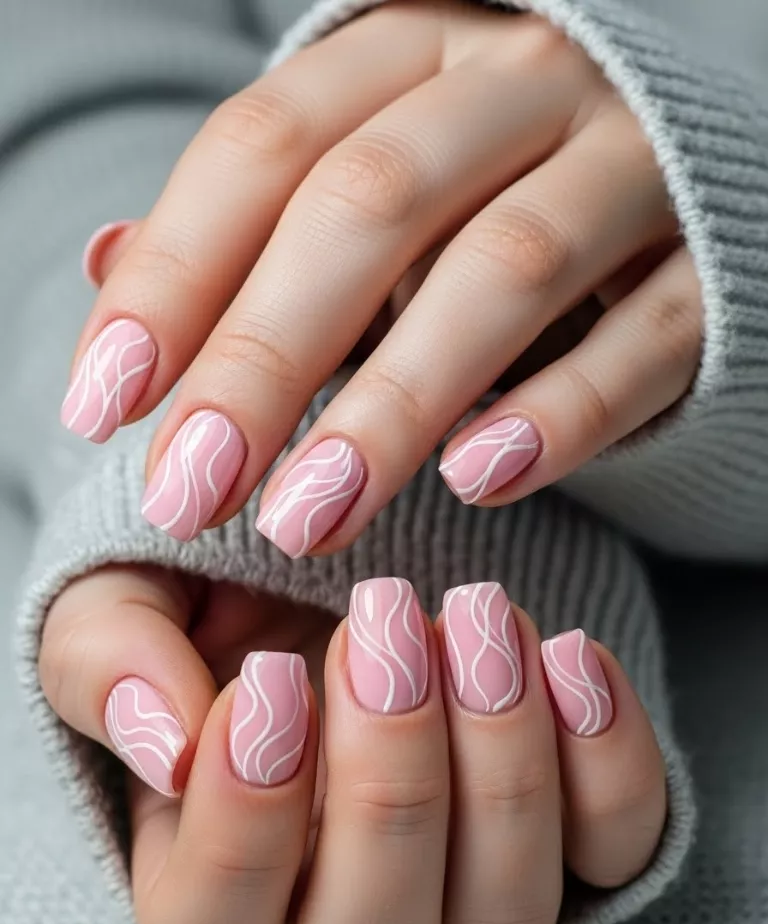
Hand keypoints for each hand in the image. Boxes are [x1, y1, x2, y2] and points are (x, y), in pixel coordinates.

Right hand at [39, 568, 665, 923]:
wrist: (324, 568)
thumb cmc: (218, 601)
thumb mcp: (129, 602)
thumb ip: (111, 663)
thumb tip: (167, 744)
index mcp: (214, 886)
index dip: (243, 821)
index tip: (269, 678)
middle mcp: (345, 917)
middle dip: (388, 785)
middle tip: (384, 626)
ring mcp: (464, 889)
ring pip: (500, 919)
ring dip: (499, 768)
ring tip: (477, 619)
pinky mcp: (567, 837)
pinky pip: (611, 846)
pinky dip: (606, 759)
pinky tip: (566, 652)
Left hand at [64, 1, 700, 555]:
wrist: (675, 194)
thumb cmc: (483, 204)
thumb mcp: (359, 201)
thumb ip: (243, 234)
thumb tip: (102, 265)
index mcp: (407, 56)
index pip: (263, 147)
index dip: (174, 277)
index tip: (106, 405)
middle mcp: (517, 86)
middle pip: (368, 204)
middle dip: (263, 357)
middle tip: (191, 491)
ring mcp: (629, 167)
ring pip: (504, 269)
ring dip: (393, 405)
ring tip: (307, 520)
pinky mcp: (708, 267)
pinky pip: (641, 337)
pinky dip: (558, 412)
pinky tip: (476, 480)